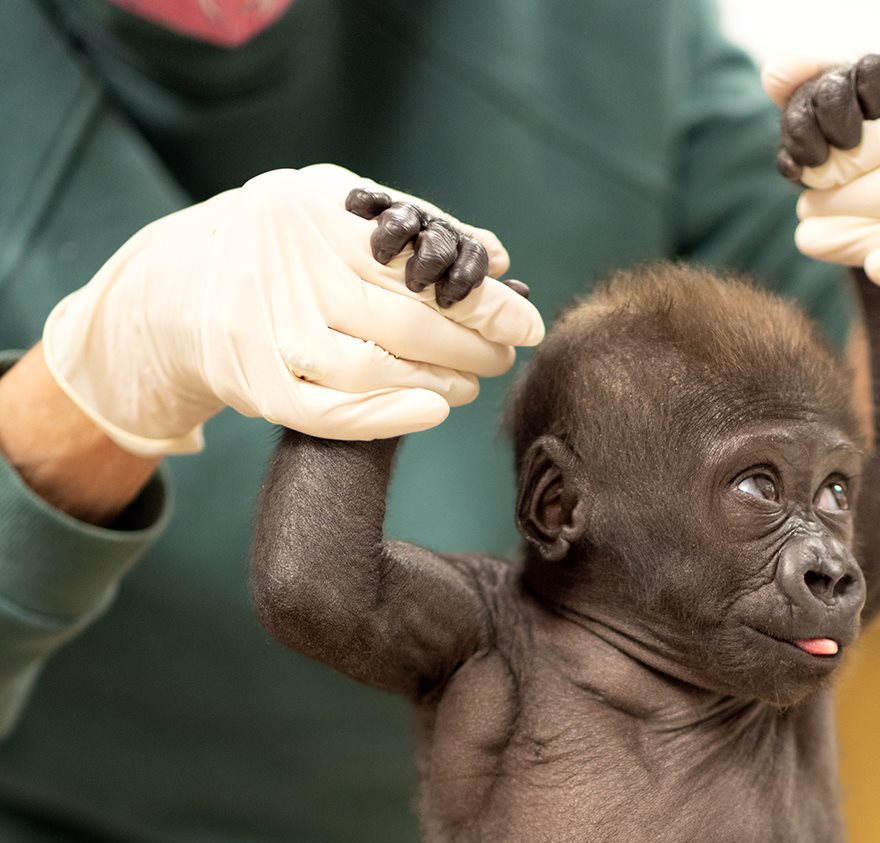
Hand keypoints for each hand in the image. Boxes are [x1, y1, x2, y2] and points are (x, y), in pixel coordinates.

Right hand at [42, 164, 544, 455]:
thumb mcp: (336, 209)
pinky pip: (329, 413)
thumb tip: (498, 258)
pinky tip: (434, 412)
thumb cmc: (282, 246)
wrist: (174, 288)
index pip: (418, 264)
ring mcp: (265, 330)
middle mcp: (285, 267)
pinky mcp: (252, 384)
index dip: (482, 300)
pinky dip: (388, 417)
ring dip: (438, 382)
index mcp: (311, 212)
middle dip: (470, 345)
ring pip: (372, 369)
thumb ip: (416, 227)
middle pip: (403, 321)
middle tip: (504, 356)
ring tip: (471, 381)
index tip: (526, 322)